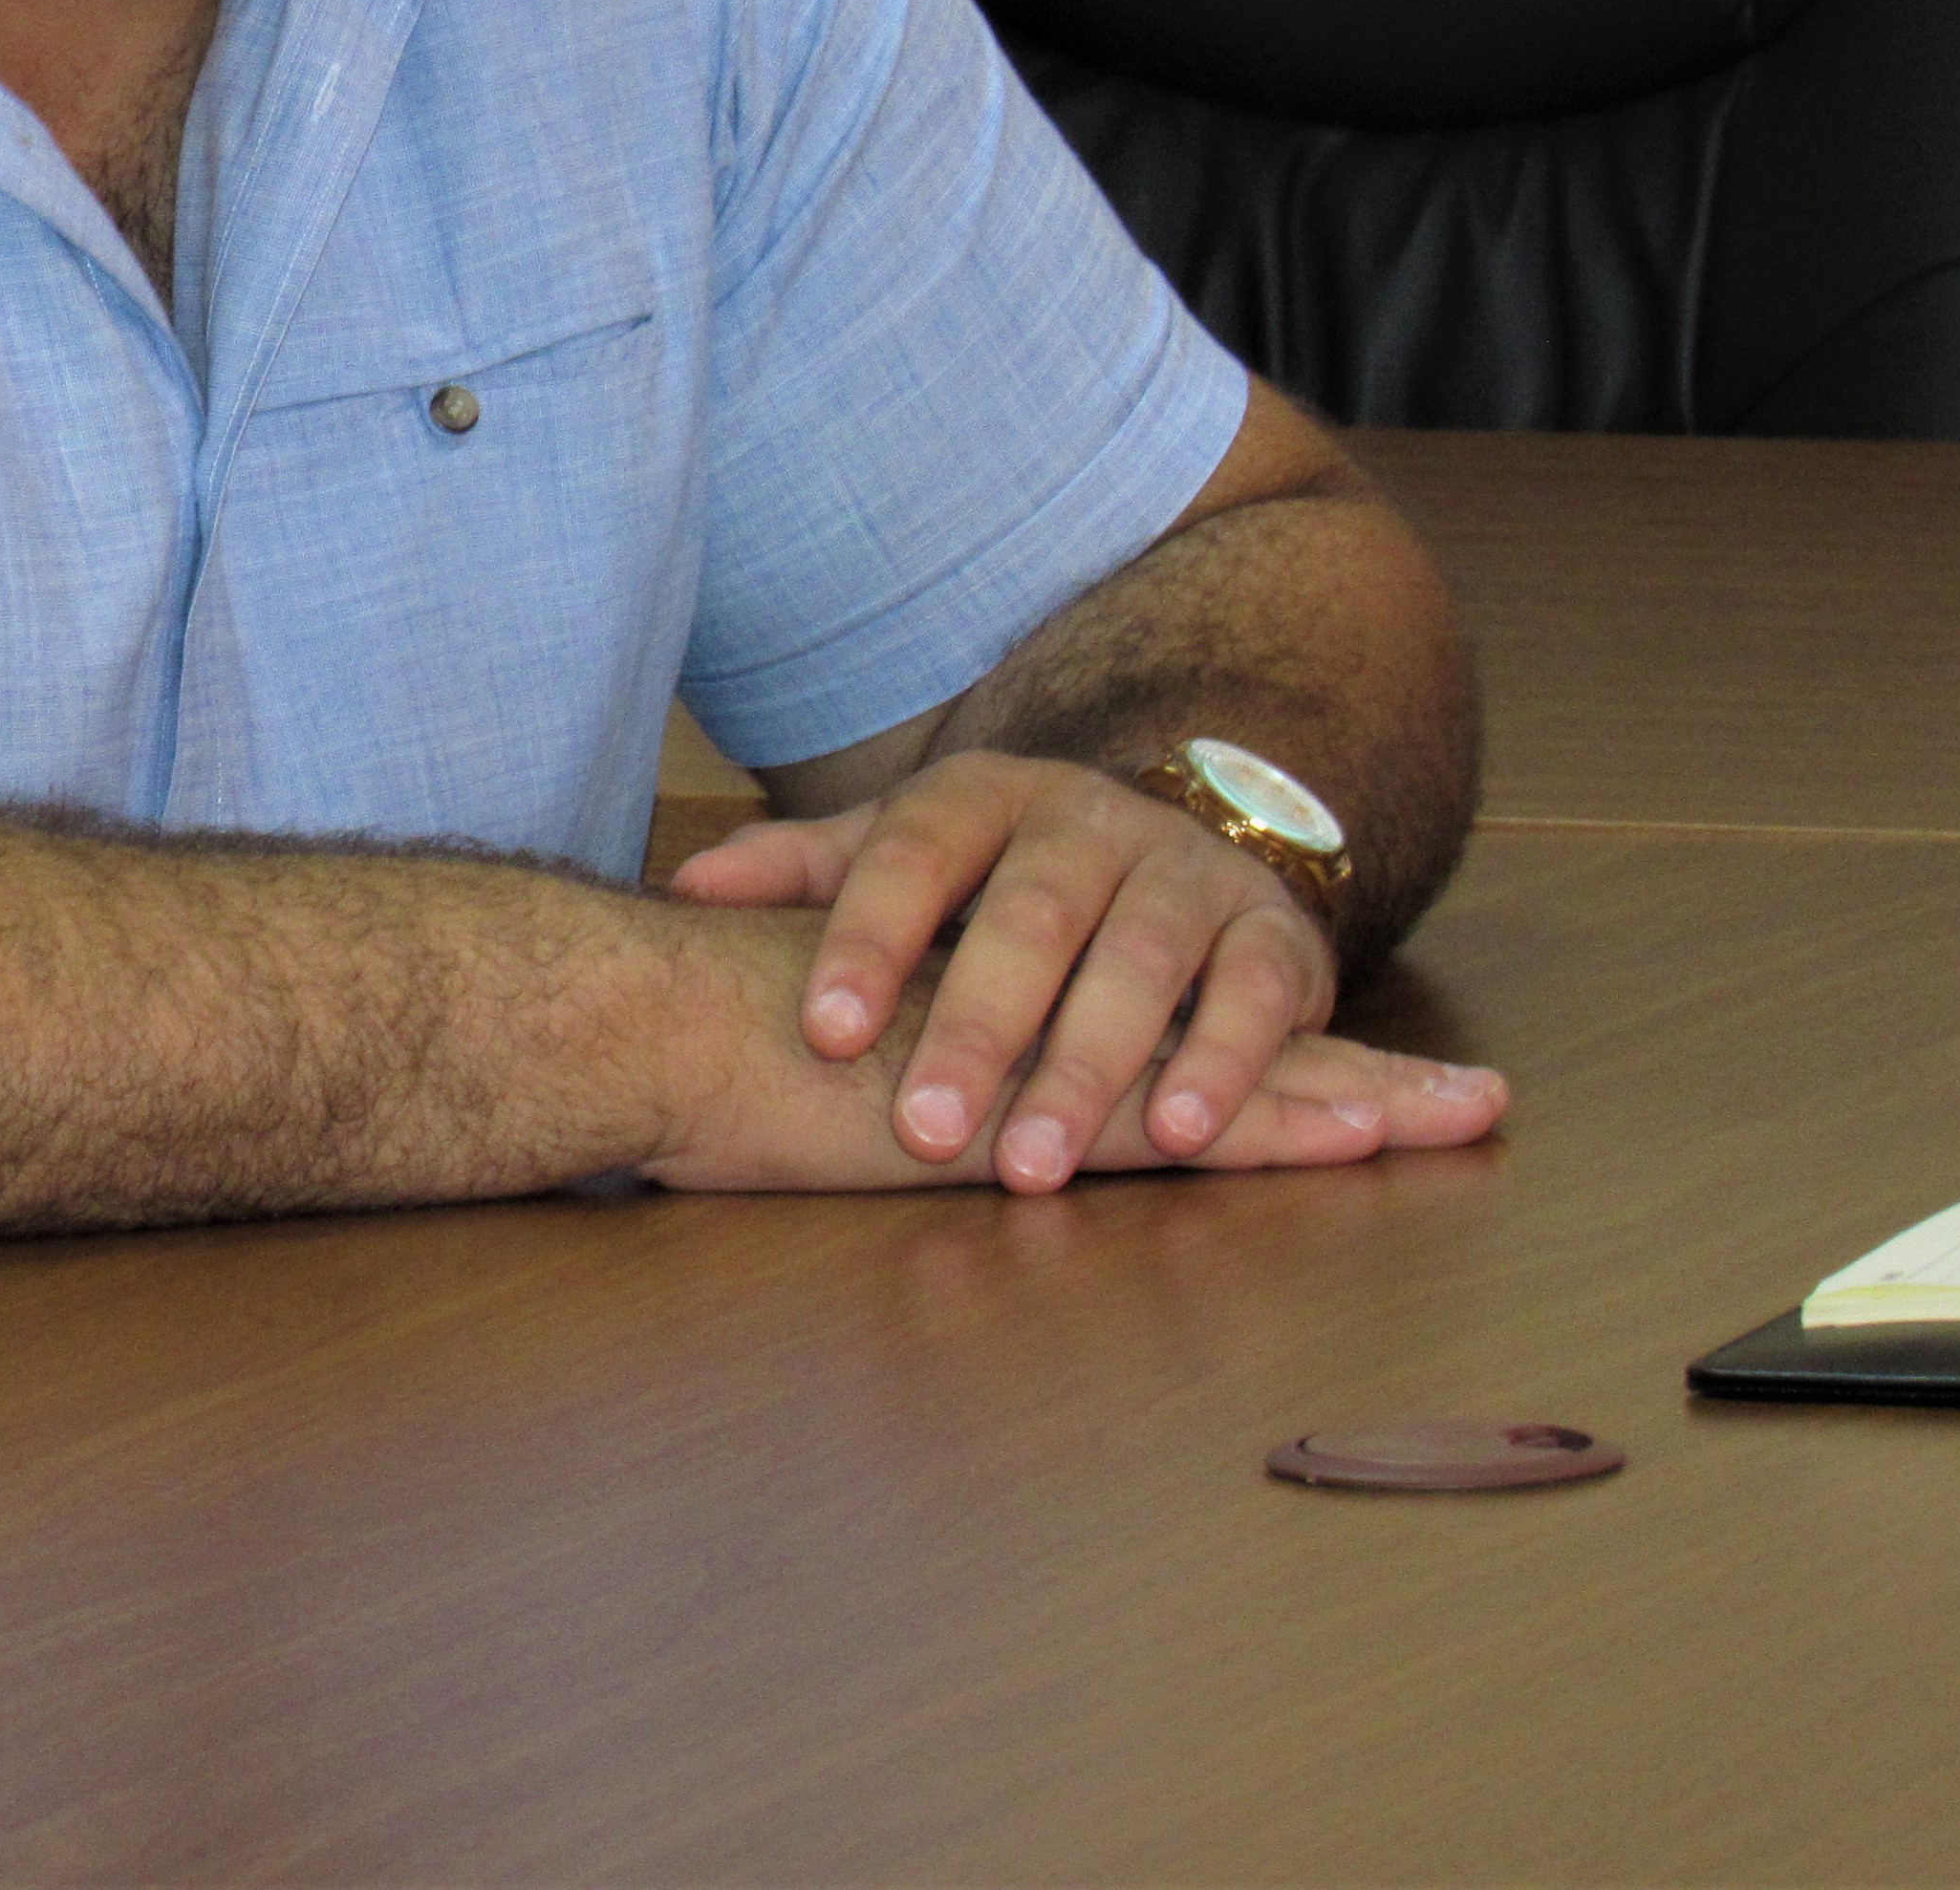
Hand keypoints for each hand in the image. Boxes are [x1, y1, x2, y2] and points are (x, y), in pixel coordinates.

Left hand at [666, 751, 1486, 1190]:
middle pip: (1031, 916)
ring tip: (1035, 1163)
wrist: (1165, 835)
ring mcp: (1187, 870)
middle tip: (926, 1134)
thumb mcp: (899, 857)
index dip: (866, 942)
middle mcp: (1088, 819)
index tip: (825, 1034)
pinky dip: (1224, 1063)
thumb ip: (801, 873)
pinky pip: (1256, 992)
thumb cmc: (996, 878)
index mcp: (979, 795)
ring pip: (1141, 960)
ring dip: (1091, 1067)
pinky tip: (1180, 1134)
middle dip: (978, 1030)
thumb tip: (684, 888)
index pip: (908, 856)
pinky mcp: (1274, 931)